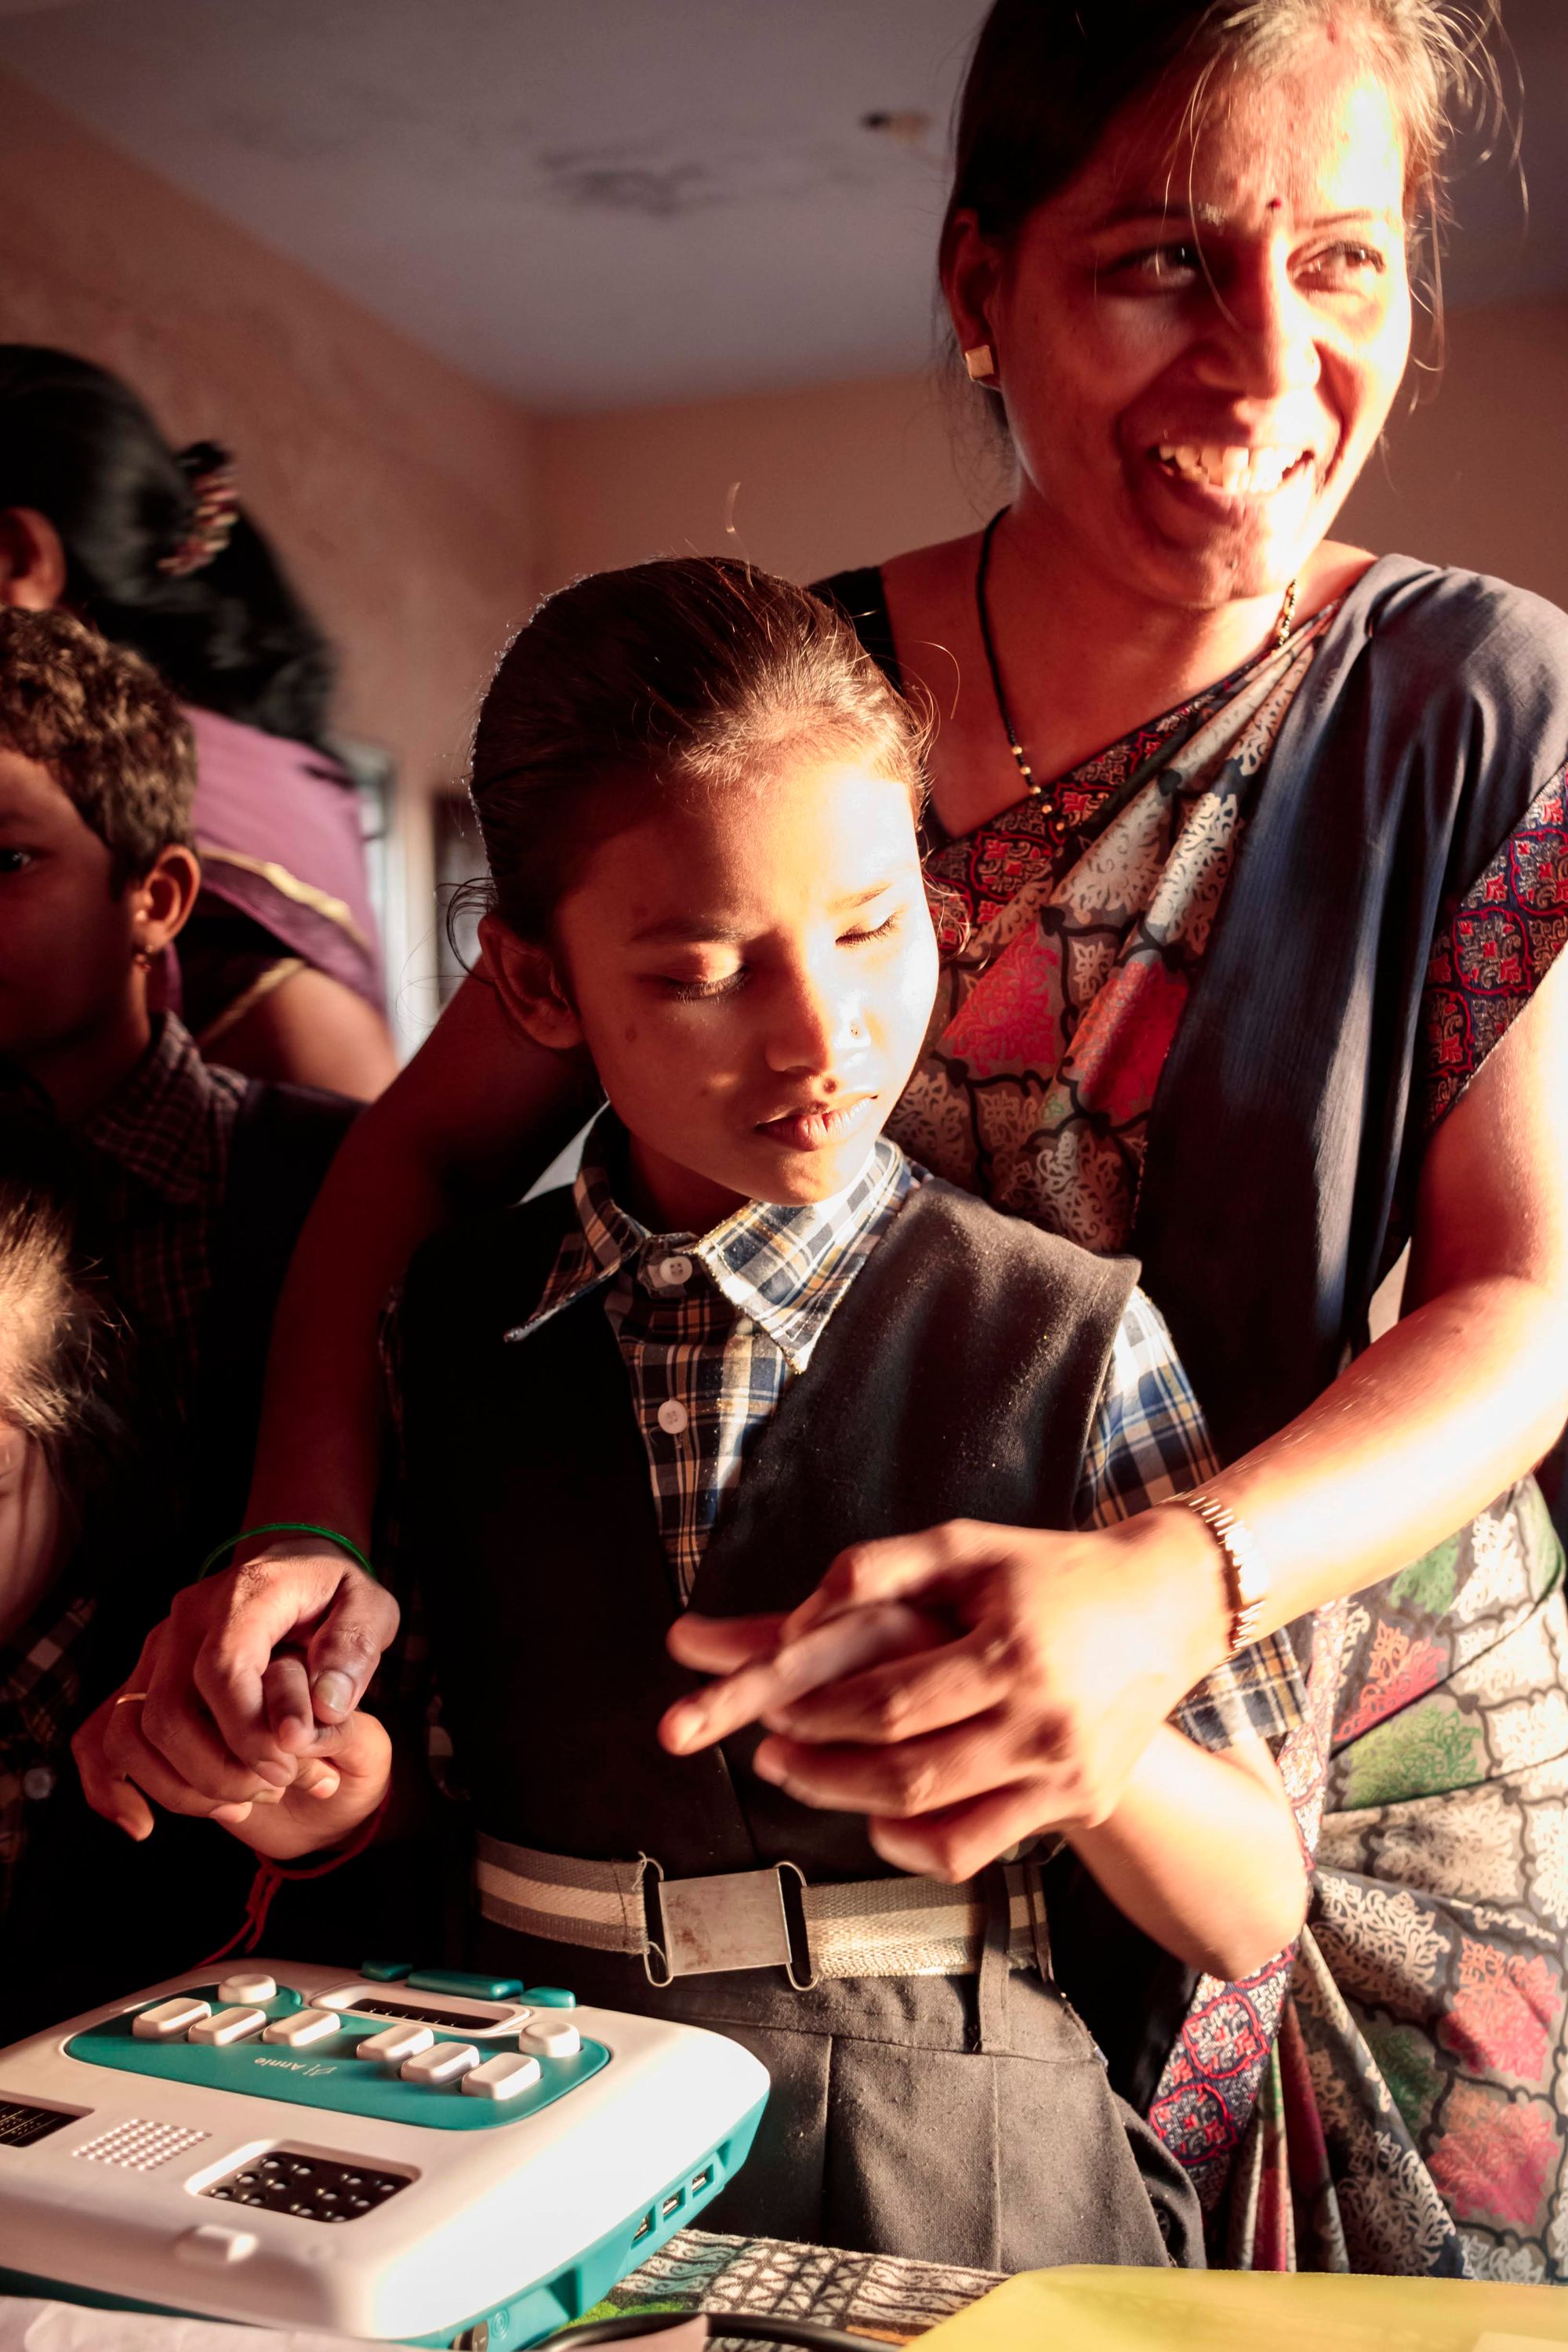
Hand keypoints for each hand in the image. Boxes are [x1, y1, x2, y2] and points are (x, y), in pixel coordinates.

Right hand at [74, 1536, 399, 1822]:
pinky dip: (111, 1786)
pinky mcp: (140, 1679)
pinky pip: (100, 1735)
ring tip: (240, 1803)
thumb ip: (353, 1651)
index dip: (248, 1732)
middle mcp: (185, 1619)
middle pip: (168, 1712)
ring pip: (130, 1732)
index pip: (221, 1669)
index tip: (287, 1765)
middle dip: (221, 1770)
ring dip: (180, 1787)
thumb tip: (326, 1709)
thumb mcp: (370, 1608)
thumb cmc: (333, 1595)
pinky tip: (142, 1824)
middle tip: (276, 1786)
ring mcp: (154, 1649)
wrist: (293, 1567)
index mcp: (243, 1594)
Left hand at [663, 1513, 1225, 1880]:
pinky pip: (979, 1846)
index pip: (890, 1702)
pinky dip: (917, 1844)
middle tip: (769, 1755)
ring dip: (854, 1805)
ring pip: (937, 1817)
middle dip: (822, 1769)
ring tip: (804, 1780)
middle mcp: (1041, 1719)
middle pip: (908, 1772)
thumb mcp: (966, 1546)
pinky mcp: (1080, 1802)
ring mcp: (1065, 1771)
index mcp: (1009, 1649)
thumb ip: (877, 1570)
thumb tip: (797, 1622)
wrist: (1167, 1605)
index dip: (817, 1713)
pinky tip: (877, 1820)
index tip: (766, 1708)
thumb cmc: (1051, 1570)